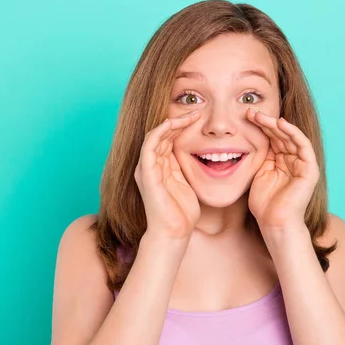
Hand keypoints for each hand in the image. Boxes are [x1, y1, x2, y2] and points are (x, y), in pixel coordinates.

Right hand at [134, 110, 201, 239]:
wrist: (174, 232)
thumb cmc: (182, 212)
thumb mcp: (187, 183)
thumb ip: (185, 167)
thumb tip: (198, 152)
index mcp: (159, 167)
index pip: (167, 139)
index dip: (180, 126)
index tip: (198, 118)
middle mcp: (149, 165)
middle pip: (161, 134)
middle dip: (178, 120)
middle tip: (196, 112)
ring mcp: (146, 168)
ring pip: (155, 135)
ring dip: (172, 122)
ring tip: (190, 115)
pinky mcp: (146, 173)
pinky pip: (150, 145)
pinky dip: (160, 131)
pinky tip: (173, 123)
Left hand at [246, 108, 319, 232]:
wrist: (274, 222)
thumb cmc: (264, 204)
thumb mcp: (258, 173)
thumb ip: (259, 156)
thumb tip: (249, 136)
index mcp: (281, 161)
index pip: (272, 138)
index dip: (260, 126)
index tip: (245, 117)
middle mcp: (293, 160)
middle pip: (280, 135)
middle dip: (266, 122)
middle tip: (251, 112)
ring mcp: (303, 164)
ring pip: (291, 137)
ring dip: (276, 124)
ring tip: (261, 116)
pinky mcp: (310, 169)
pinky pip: (303, 145)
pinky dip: (293, 133)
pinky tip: (281, 124)